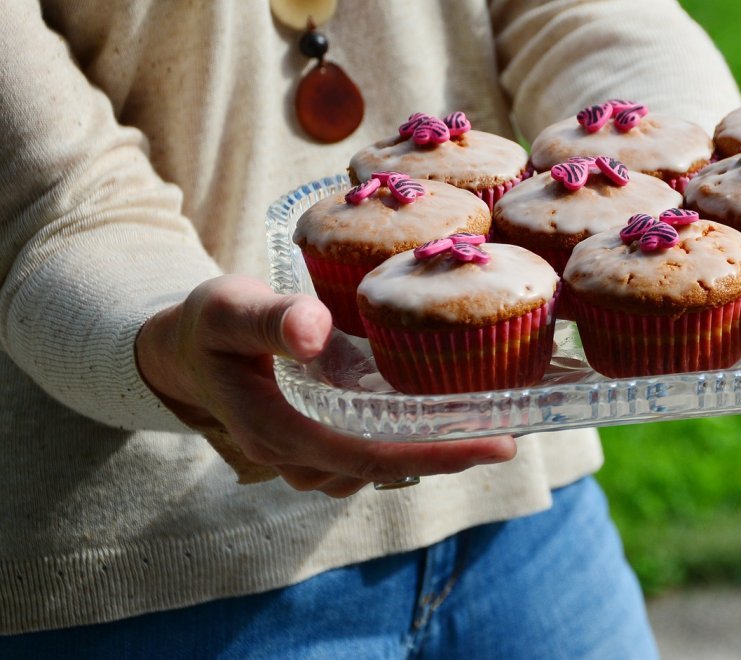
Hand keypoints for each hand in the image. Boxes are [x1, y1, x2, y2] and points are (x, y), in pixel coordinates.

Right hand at [135, 274, 515, 496]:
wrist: (185, 349)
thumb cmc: (209, 324)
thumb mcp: (229, 310)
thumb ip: (270, 320)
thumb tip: (314, 334)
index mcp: (278, 431)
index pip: (370, 457)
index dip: (437, 455)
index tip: (498, 445)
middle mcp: (298, 457)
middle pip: (388, 468)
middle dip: (450, 456)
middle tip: (510, 436)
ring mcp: (309, 458)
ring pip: (383, 467)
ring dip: (431, 450)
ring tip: (487, 421)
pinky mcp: (322, 444)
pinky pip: (374, 453)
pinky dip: (410, 438)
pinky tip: (444, 412)